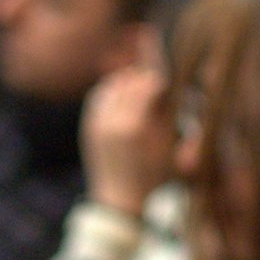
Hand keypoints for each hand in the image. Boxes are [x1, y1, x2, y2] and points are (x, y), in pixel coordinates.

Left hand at [81, 29, 175, 216]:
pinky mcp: (89, 125)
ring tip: (143, 97)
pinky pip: (101, 95)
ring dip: (129, 83)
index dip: (161, 69)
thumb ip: (167, 107)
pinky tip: (126, 102)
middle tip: (160, 86)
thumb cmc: (155, 175)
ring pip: (114, 84)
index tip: (170, 59)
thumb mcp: (168, 142)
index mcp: (134, 126)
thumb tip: (166, 74)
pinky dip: (114, 93)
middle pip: (131, 80)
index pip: (149, 82)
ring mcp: (96, 122)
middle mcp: (111, 120)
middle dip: (146, 78)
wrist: (121, 200)